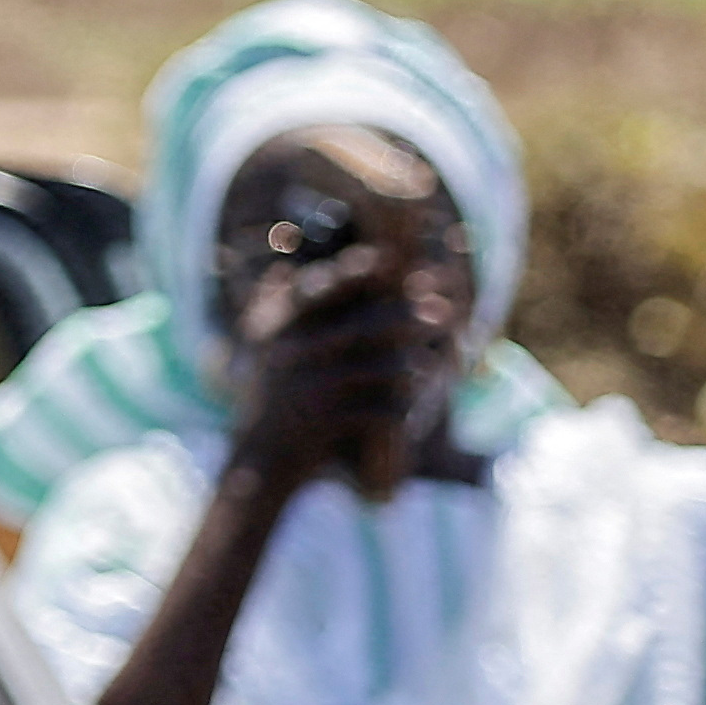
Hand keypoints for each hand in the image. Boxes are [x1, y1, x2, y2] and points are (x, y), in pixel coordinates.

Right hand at [220, 238, 438, 505]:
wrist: (260, 460)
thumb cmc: (273, 394)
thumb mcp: (263, 339)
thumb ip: (276, 294)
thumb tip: (285, 243)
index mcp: (278, 322)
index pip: (324, 286)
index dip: (362, 271)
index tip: (396, 260)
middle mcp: (290, 349)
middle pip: (364, 325)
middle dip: (409, 318)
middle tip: (445, 313)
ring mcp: (307, 386)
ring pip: (377, 367)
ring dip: (414, 364)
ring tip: (439, 360)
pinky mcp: (324, 421)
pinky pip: (376, 409)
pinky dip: (402, 407)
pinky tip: (419, 406)